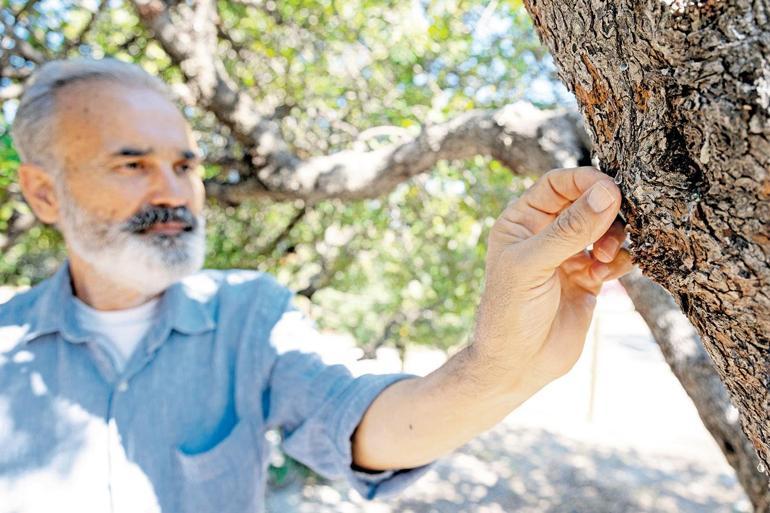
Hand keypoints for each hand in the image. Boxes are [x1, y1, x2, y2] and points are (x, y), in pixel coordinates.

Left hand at [471, 167, 633, 388]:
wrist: (518, 365)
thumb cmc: (511, 312)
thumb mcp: (533, 265)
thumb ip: (570, 229)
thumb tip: (607, 192)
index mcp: (521, 221)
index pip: (557, 184)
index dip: (584, 180)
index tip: (611, 187)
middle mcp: (545, 234)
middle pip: (587, 201)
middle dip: (605, 209)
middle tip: (615, 224)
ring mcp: (569, 256)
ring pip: (606, 228)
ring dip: (614, 236)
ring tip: (605, 257)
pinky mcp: (589, 279)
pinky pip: (616, 257)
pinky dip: (621, 260)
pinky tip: (608, 273)